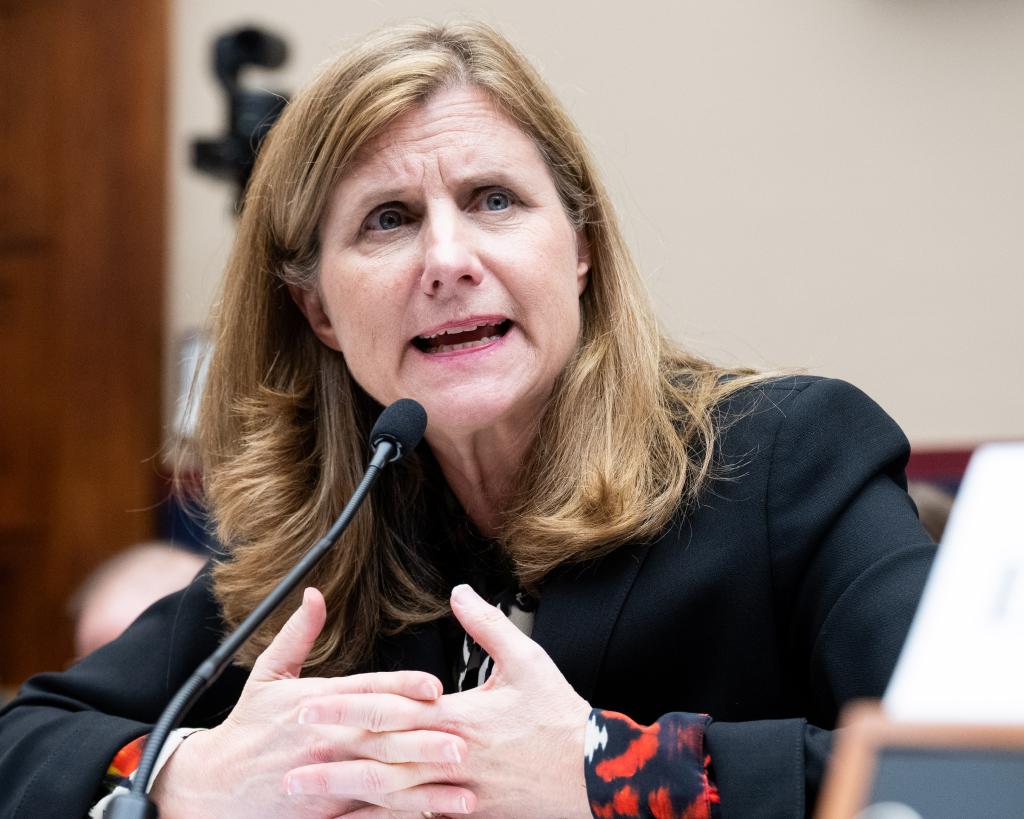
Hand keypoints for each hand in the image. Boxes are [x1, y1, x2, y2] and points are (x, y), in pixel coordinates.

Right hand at [150, 587, 473, 817]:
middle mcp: (323, 740)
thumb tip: (315, 593)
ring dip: (422, 784)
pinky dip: (400, 814)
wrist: (209, 788)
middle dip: (422, 740)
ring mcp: (323, 779)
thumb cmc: (246, 729)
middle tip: (463, 741)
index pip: (364, 693)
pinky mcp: (322, 812)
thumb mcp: (267, 676)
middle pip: (380, 738)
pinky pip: (367, 814)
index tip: (436, 687)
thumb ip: (297, 635)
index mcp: (314, 704)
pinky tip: (432, 812)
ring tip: (461, 786)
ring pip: (381, 780)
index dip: (401, 688)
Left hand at [297, 585, 591, 818]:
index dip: (345, 710)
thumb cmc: (559, 719)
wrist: (593, 773)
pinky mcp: (468, 812)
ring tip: (307, 796)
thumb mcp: (527, 661)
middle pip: (379, 759)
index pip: (391, 712)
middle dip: (331, 760)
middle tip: (288, 760)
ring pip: (390, 795)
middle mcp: (451, 756)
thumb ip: (487, 626)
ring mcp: (457, 791)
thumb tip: (459, 593)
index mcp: (459, 717)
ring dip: (345, 795)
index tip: (308, 707)